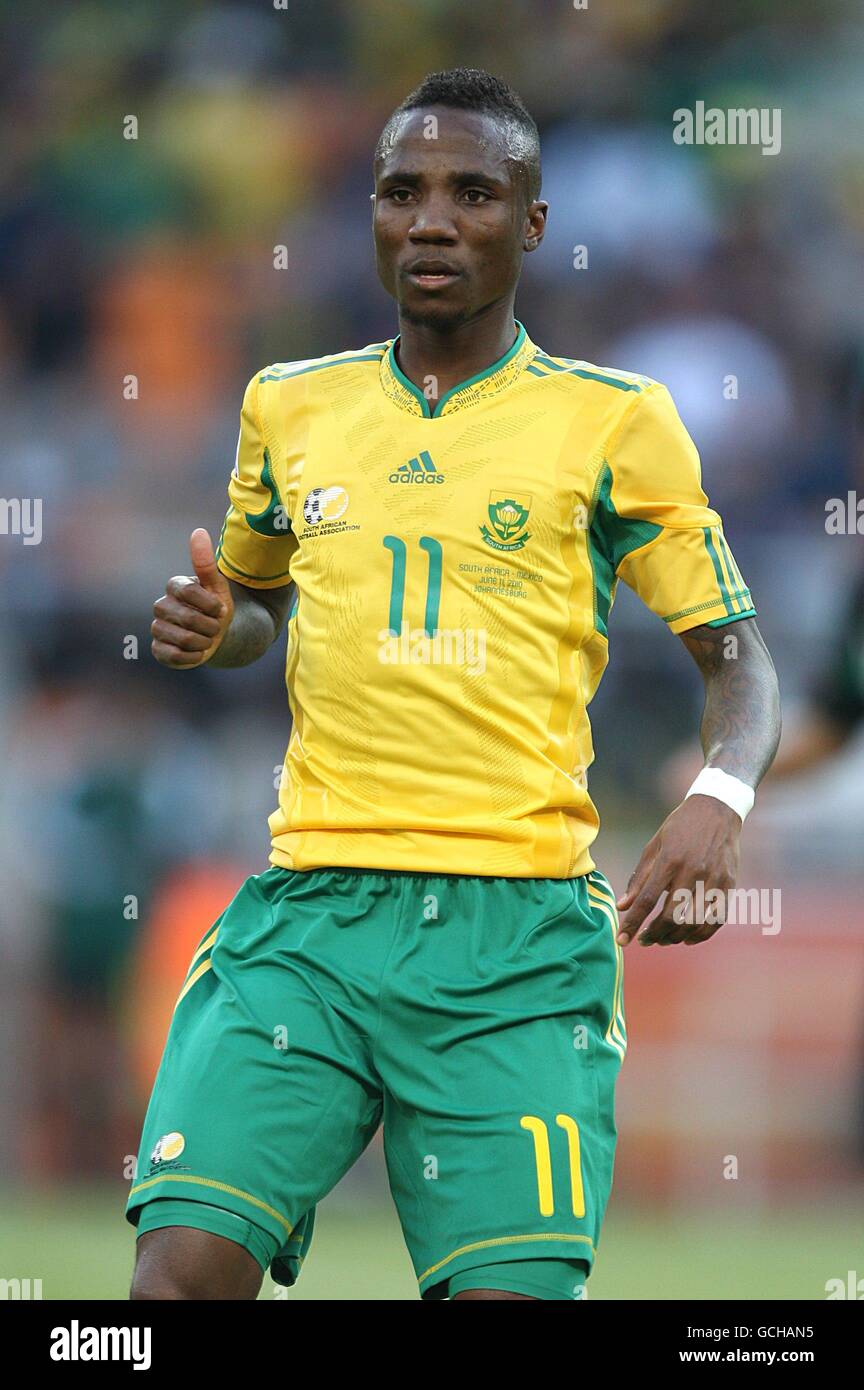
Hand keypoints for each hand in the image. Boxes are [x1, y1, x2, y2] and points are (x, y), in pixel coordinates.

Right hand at [151, 529, 233, 668]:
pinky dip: (193, 657)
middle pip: (187, 618)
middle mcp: (161, 606)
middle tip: (215, 628)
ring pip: (182, 639)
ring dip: (204, 642)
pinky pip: (174, 656)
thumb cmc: (215, 609)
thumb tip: (198, 531)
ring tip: (207, 639)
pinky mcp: (157, 649)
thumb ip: (205, 562)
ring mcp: (157, 628)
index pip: (188, 591)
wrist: (215, 637)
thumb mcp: (217, 586)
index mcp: (174, 587)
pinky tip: (198, 652)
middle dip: (210, 626)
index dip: (210, 605)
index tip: (220, 610)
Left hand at [615, 796, 741, 946]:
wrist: (717, 809)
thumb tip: (622, 906)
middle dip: (654, 934)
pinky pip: (716, 919)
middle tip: (645, 940)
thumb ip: (639, 877)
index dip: (633, 923)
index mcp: (670, 859)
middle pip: (672, 916)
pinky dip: (701, 934)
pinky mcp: (729, 884)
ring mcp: (714, 879)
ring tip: (663, 939)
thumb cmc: (680, 827)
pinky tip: (687, 939)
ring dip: (676, 937)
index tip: (622, 940)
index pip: (647, 900)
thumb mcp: (654, 845)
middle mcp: (693, 871)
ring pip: (694, 922)